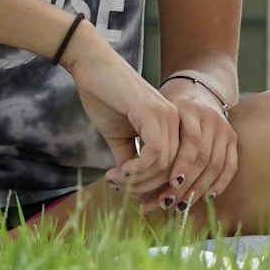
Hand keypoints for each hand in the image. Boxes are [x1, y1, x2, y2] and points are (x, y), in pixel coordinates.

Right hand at [59, 32, 180, 202]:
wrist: (91, 68)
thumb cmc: (105, 98)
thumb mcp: (120, 137)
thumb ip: (130, 160)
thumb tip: (132, 188)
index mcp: (174, 126)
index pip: (178, 169)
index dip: (159, 190)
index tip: (136, 200)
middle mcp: (177, 121)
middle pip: (174, 172)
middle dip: (147, 189)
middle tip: (120, 190)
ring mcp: (168, 115)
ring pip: (165, 166)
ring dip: (138, 181)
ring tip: (115, 179)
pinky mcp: (153, 113)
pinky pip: (155, 154)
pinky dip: (137, 170)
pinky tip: (118, 172)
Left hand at [153, 75, 239, 216]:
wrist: (195, 91)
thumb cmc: (168, 113)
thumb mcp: (156, 120)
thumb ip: (148, 148)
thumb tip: (128, 183)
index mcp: (189, 109)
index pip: (191, 142)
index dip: (181, 165)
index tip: (168, 186)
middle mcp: (211, 117)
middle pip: (203, 157)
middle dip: (185, 184)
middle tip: (168, 203)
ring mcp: (225, 127)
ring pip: (216, 164)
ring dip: (198, 189)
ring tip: (181, 205)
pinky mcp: (233, 138)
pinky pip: (231, 165)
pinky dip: (220, 183)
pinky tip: (207, 197)